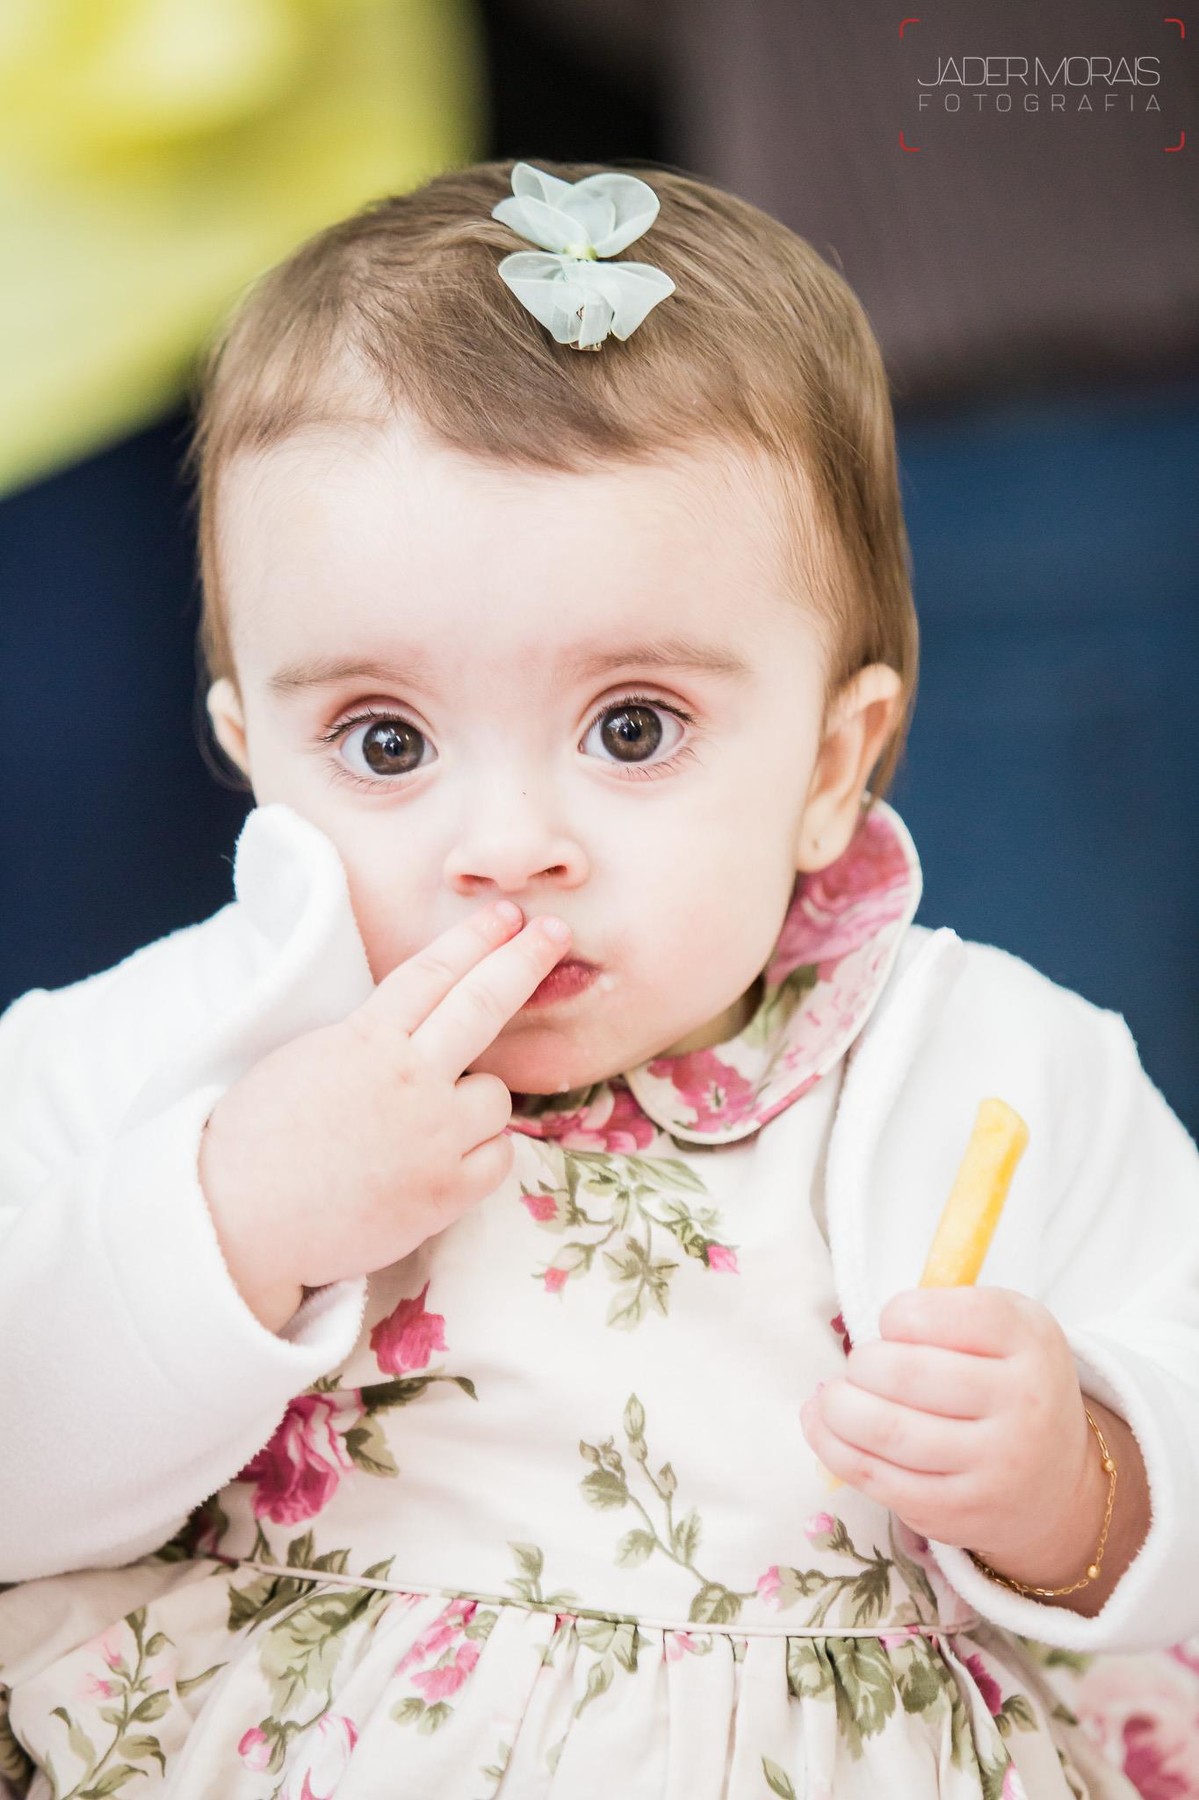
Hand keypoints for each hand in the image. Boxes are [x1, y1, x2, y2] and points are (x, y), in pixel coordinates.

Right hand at [199, 902, 569, 1331]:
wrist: (239, 1223)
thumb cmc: (258, 1142)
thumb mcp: (308, 1060)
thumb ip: (369, 1038)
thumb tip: (415, 1025)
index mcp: (364, 1039)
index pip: (433, 972)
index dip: (475, 939)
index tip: (508, 916)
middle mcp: (408, 1079)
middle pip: (483, 1003)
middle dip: (524, 960)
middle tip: (555, 935)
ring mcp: (432, 1136)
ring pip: (496, 1094)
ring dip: (477, 1100)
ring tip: (427, 1127)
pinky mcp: (446, 1191)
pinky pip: (499, 1156)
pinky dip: (481, 1154)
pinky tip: (444, 1163)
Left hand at [800, 1287, 1110, 1589]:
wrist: (1057, 1485)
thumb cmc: (1009, 1386)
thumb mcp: (1003, 1329)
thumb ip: (944, 1310)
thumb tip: (866, 1329)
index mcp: (1029, 1340)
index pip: (934, 1316)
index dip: (895, 1316)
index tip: (894, 1325)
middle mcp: (1023, 1403)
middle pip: (904, 1375)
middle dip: (861, 1365)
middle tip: (861, 1366)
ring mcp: (995, 1465)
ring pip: (886, 1431)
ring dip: (838, 1408)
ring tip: (833, 1397)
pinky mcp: (960, 1513)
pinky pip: (879, 1479)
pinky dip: (835, 1448)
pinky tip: (823, 1427)